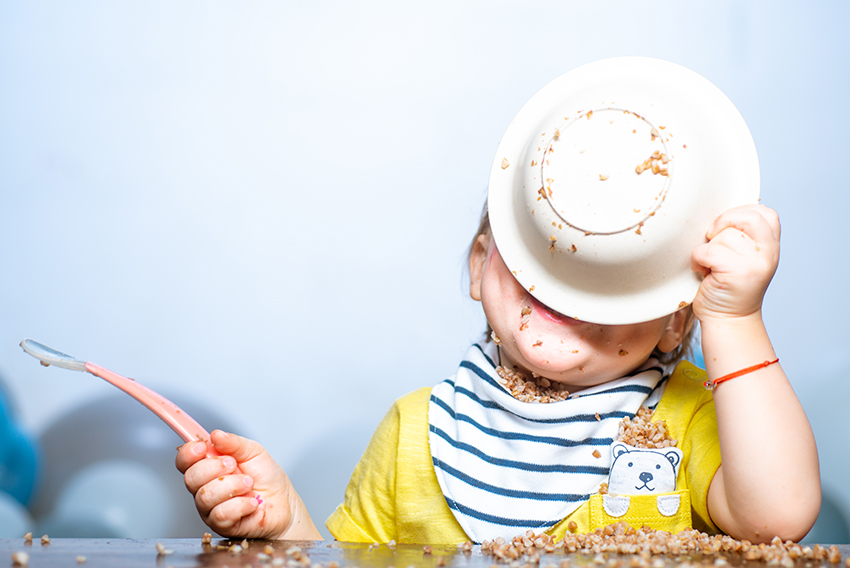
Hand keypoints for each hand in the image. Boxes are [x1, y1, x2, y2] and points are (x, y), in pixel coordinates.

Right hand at [176, 430, 320, 539]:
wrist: (284, 503)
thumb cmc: (268, 478)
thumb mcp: (254, 452)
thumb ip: (234, 443)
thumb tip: (215, 435)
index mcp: (209, 467)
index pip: (185, 461)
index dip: (188, 453)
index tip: (203, 446)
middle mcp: (205, 487)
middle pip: (190, 478)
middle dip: (214, 467)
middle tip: (234, 465)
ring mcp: (211, 508)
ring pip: (205, 496)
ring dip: (232, 486)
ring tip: (249, 483)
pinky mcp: (221, 524)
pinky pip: (221, 514)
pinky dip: (241, 504)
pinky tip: (251, 502)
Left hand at [690, 204, 779, 321]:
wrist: (728, 320)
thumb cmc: (728, 287)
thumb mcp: (744, 258)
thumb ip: (742, 236)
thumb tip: (720, 216)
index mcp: (770, 246)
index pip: (765, 213)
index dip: (740, 212)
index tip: (725, 226)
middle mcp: (768, 253)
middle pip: (748, 217)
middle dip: (724, 222)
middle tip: (712, 237)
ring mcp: (755, 263)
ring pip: (724, 235)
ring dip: (708, 247)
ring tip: (710, 264)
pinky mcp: (736, 272)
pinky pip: (709, 250)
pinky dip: (699, 258)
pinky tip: (702, 270)